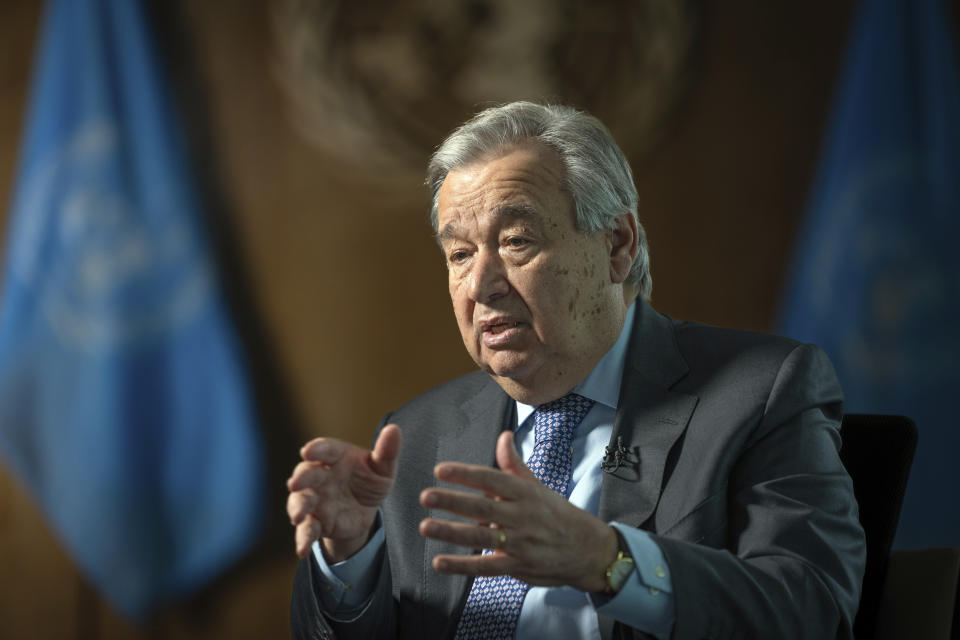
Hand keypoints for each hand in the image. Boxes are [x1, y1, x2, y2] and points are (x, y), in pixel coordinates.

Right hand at [287, 424, 401, 561]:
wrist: (366, 509)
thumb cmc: (371, 479)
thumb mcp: (384, 468)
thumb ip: (387, 451)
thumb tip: (394, 429)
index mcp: (336, 457)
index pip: (324, 449)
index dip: (316, 449)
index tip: (308, 450)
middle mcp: (321, 476)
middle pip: (307, 474)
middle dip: (301, 478)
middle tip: (296, 483)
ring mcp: (316, 499)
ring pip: (300, 502)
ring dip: (297, 508)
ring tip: (298, 517)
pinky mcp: (317, 522)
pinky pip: (307, 530)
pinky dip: (303, 539)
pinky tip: (302, 550)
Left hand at [418, 430, 617, 592]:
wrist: (588, 550)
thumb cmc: (557, 513)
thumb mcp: (537, 486)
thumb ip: (513, 464)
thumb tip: (503, 435)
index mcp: (526, 492)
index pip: (493, 479)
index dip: (466, 474)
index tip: (440, 470)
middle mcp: (523, 516)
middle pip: (484, 508)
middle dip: (453, 501)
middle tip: (426, 496)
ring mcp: (520, 543)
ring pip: (482, 537)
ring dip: (452, 532)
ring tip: (425, 526)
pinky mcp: (518, 566)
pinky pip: (487, 567)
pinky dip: (463, 566)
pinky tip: (440, 562)